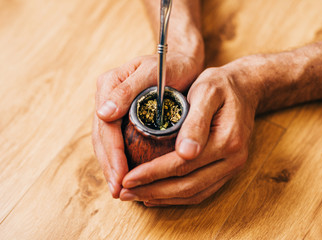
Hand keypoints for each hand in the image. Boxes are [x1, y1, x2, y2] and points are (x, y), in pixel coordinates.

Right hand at [92, 53, 202, 197]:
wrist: (182, 60)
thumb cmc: (172, 64)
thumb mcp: (153, 72)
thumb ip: (127, 90)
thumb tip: (103, 114)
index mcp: (109, 85)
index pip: (106, 126)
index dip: (112, 154)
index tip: (121, 176)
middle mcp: (107, 97)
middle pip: (102, 137)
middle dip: (109, 165)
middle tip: (117, 190)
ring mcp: (114, 106)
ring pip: (107, 141)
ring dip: (111, 166)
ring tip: (118, 188)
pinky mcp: (124, 114)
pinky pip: (117, 139)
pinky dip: (119, 157)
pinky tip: (125, 173)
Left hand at [120, 66, 258, 205]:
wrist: (245, 89)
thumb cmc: (221, 86)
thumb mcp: (207, 92)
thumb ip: (196, 121)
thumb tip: (186, 153)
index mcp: (227, 141)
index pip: (182, 165)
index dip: (152, 174)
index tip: (127, 178)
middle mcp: (233, 160)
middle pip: (188, 186)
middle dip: (153, 191)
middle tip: (124, 192)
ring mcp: (232, 168)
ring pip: (195, 193)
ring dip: (163, 198)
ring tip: (136, 195)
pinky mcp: (228, 170)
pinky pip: (202, 191)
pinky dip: (178, 197)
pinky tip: (158, 194)